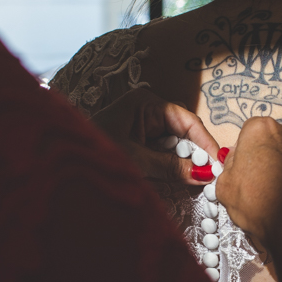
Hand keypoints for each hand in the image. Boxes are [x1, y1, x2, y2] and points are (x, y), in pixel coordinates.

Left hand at [90, 88, 219, 183]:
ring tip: (199, 179)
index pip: (186, 120)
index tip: (218, 163)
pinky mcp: (139, 142)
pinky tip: (182, 177)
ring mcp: (143, 126)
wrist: (63, 163)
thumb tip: (203, 176)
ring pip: (175, 144)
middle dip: (196, 153)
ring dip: (186, 162)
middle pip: (183, 132)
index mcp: (145, 102)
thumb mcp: (135, 159)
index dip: (205, 142)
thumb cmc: (92, 152)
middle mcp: (147, 110)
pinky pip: (164, 152)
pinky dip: (173, 165)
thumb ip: (170, 167)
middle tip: (211, 176)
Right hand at [215, 117, 281, 253]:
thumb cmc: (258, 208)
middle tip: (266, 182)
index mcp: (259, 130)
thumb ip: (229, 165)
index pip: (249, 134)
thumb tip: (238, 158)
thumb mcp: (224, 187)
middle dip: (270, 154)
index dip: (247, 154)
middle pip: (275, 137)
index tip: (247, 172)